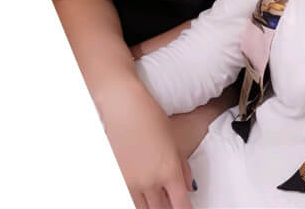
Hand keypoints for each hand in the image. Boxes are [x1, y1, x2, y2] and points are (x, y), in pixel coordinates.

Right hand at [100, 81, 194, 208]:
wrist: (123, 107)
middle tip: (171, 203)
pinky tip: (141, 194)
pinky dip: (137, 200)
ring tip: (157, 199)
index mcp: (169, 170)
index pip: (181, 205)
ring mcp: (131, 182)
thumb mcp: (174, 139)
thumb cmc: (150, 116)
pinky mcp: (116, 179)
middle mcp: (150, 180)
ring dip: (151, 207)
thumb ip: (183, 166)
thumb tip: (189, 186)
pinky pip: (127, 199)